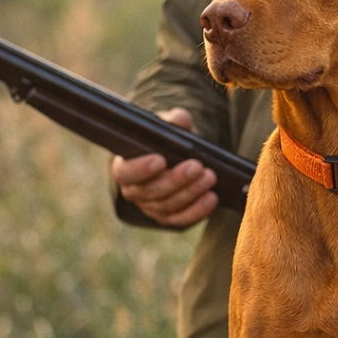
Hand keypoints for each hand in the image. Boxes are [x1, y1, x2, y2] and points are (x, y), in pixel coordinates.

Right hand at [110, 108, 218, 227]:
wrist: (172, 158)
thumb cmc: (164, 141)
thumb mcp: (166, 127)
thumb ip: (172, 122)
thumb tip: (181, 119)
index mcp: (125, 166)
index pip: (125, 173)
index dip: (141, 169)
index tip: (161, 160)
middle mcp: (135, 191)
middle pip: (151, 191)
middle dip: (176, 179)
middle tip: (197, 166)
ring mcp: (150, 206)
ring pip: (168, 205)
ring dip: (191, 192)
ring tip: (210, 177)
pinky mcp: (168, 216)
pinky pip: (181, 219)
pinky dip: (197, 210)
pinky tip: (211, 198)